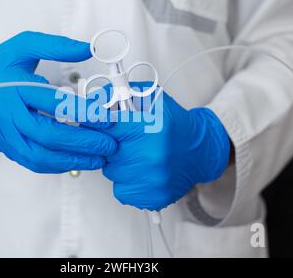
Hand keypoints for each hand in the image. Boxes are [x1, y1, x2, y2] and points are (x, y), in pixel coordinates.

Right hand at [0, 31, 116, 172]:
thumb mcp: (24, 45)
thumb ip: (56, 46)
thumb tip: (88, 47)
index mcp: (15, 87)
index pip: (53, 103)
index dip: (83, 112)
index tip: (107, 118)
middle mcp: (8, 114)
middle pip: (48, 135)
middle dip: (83, 143)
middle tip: (109, 145)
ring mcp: (5, 134)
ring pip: (39, 155)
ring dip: (72, 161)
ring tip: (98, 160)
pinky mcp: (6, 146)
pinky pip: (31, 162)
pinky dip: (57, 166)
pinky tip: (77, 162)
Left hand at [98, 82, 230, 210]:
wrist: (201, 151)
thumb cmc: (174, 125)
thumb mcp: (150, 98)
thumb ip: (120, 94)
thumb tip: (92, 100)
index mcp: (150, 128)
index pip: (105, 124)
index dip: (96, 122)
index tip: (92, 121)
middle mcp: (152, 156)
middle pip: (105, 151)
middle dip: (111, 144)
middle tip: (127, 139)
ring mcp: (152, 180)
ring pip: (110, 171)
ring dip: (119, 163)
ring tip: (138, 155)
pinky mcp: (153, 197)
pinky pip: (120, 189)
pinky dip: (126, 181)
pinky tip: (141, 171)